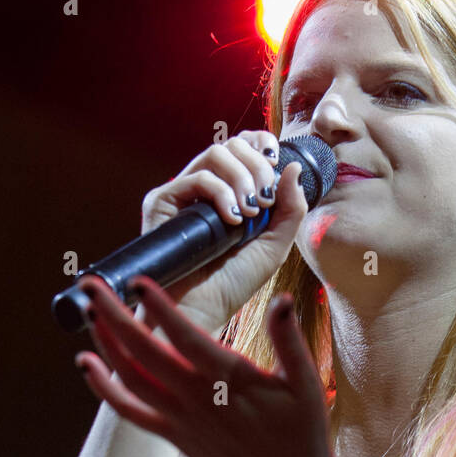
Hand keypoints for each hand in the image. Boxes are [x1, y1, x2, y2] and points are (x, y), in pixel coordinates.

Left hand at [74, 273, 335, 456]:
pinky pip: (130, 412)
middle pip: (143, 353)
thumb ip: (289, 340)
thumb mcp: (305, 384)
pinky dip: (104, 389)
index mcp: (230, 382)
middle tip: (90, 284)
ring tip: (88, 311)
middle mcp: (197, 401)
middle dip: (113, 316)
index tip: (138, 279)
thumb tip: (283, 300)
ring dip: (104, 344)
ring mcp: (181, 421)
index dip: (160, 308)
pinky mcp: (173, 437)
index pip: (186, 337)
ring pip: (130, 378)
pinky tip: (87, 364)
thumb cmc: (301, 434)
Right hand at [136, 130, 307, 335]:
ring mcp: (182, 193)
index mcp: (229, 191)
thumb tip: (293, 166)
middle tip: (265, 201)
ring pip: (216, 153)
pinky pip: (197, 178)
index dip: (260, 144)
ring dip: (242, 179)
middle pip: (232, 144)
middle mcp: (204, 188)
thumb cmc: (233, 284)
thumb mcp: (274, 246)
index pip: (243, 146)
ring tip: (250, 214)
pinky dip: (222, 194)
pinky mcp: (162, 202)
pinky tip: (232, 222)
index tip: (275, 162)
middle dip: (258, 167)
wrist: (200, 312)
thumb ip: (290, 208)